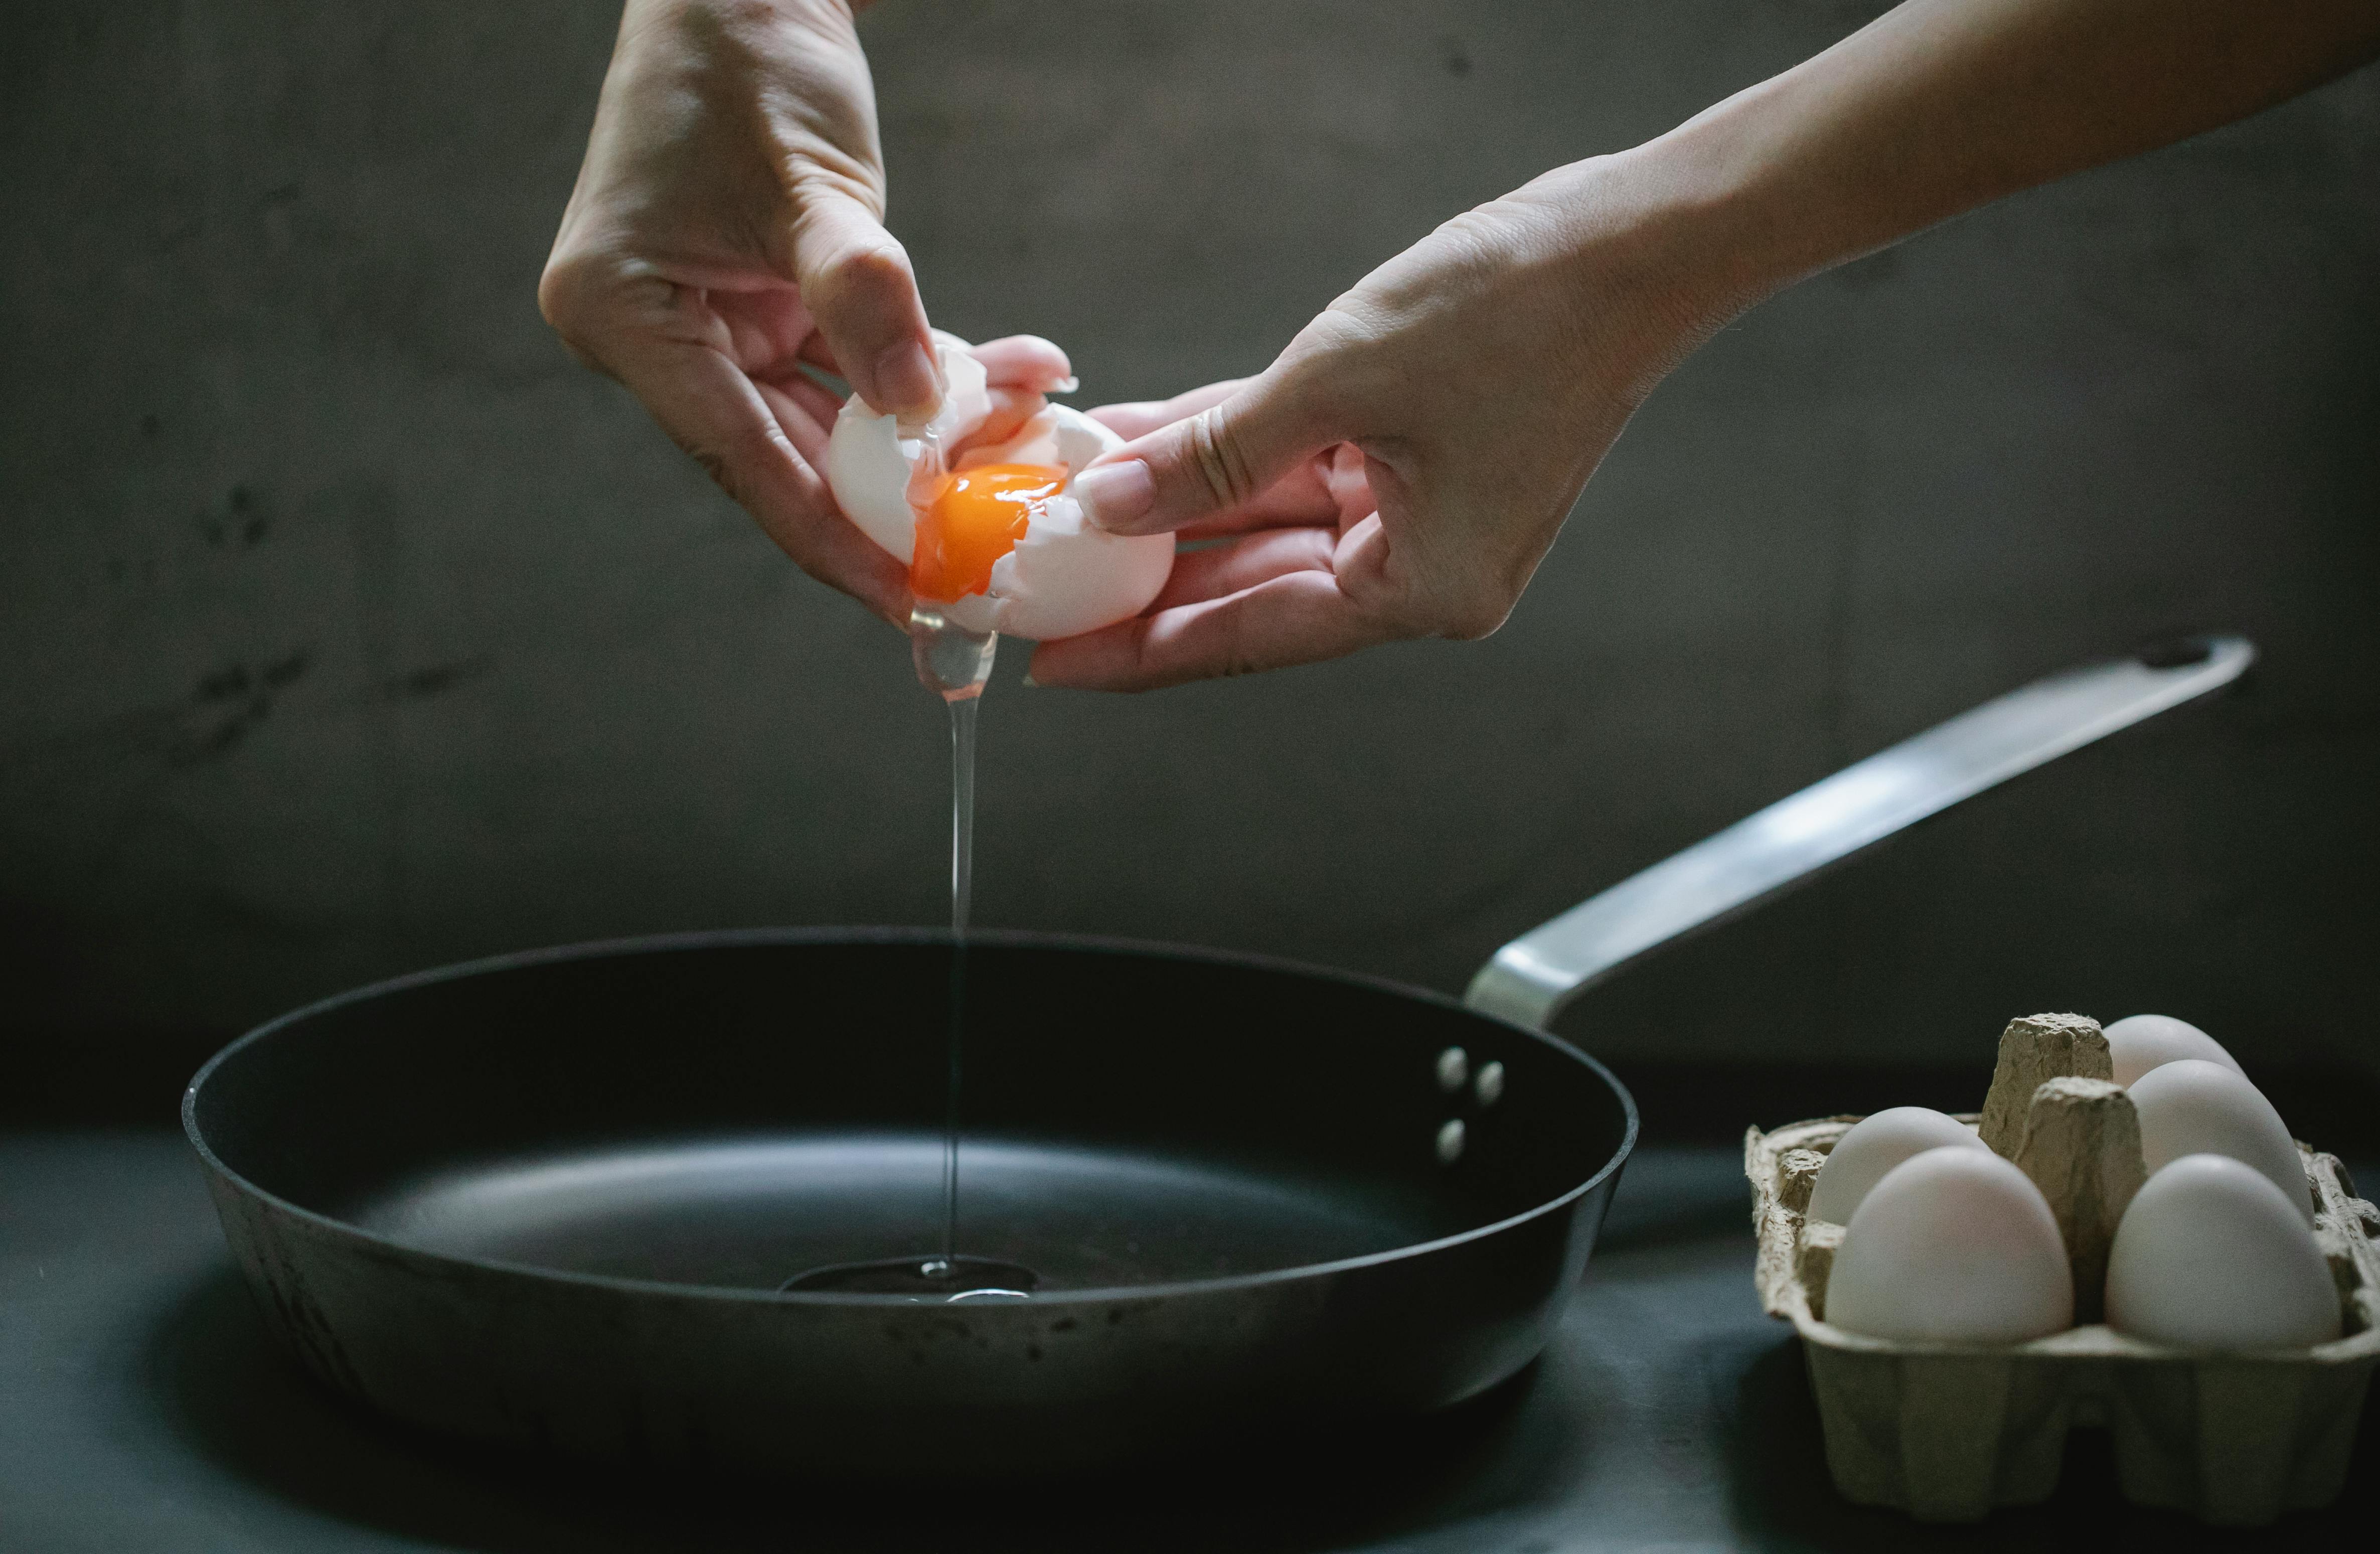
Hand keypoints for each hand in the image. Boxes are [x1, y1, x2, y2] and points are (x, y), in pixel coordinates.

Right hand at [540, 0, 945, 623]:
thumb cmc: (749, 60)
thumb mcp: (810, 184)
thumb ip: (864, 297)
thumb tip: (915, 413)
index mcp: (623, 315)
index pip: (743, 462)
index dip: (834, 542)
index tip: (915, 600)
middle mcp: (654, 335)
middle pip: (786, 463)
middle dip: (893, 509)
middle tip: (985, 565)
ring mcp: (708, 325)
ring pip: (830, 427)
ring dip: (928, 443)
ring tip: (1020, 463)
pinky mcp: (763, 308)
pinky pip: (851, 374)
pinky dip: (925, 383)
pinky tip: (1006, 389)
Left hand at [1027, 154, 1720, 690]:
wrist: (1635, 241)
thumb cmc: (1517, 314)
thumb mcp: (1336, 384)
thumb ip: (1214, 456)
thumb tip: (1108, 504)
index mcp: (1424, 591)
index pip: (1251, 637)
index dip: (1144, 650)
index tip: (1058, 662)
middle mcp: (1426, 571)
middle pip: (1253, 589)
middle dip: (1148, 574)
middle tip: (1043, 584)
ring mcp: (1426, 513)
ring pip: (1268, 521)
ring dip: (1178, 502)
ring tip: (1073, 500)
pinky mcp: (1422, 454)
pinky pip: (1300, 467)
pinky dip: (1230, 450)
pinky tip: (1145, 439)